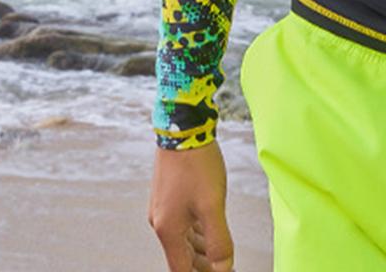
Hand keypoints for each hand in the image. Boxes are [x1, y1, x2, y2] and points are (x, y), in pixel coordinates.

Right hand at [148, 139, 234, 271]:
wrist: (183, 128)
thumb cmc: (196, 164)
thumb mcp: (212, 205)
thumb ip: (218, 240)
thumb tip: (223, 268)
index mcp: (168, 231)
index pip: (181, 270)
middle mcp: (162, 222)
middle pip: (181, 257)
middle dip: (201, 266)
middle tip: (221, 268)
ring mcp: (165, 207)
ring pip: (184, 239)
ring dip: (201, 250)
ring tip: (218, 256)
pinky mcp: (170, 194)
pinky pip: (184, 223)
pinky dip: (197, 232)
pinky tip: (209, 230)